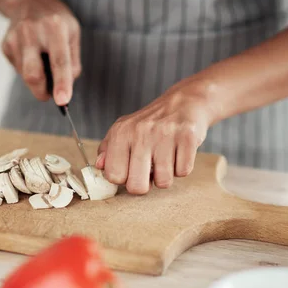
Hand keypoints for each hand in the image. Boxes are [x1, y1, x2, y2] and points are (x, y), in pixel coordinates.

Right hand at [1, 0, 80, 104]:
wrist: (28, 0)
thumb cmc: (57, 22)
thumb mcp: (73, 34)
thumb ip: (73, 63)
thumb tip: (64, 91)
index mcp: (55, 27)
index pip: (59, 61)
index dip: (61, 83)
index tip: (62, 102)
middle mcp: (32, 31)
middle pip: (33, 74)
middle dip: (41, 91)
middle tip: (48, 95)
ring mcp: (15, 38)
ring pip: (25, 75)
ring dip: (37, 78)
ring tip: (42, 60)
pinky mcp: (5, 45)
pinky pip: (18, 69)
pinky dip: (27, 69)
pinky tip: (31, 54)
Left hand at [95, 79, 222, 194]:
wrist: (184, 101)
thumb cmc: (151, 122)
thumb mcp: (124, 130)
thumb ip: (108, 150)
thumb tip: (100, 166)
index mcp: (121, 132)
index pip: (113, 176)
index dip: (124, 179)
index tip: (130, 170)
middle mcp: (140, 132)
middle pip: (137, 186)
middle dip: (145, 184)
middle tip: (149, 171)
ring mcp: (165, 134)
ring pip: (163, 182)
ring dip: (166, 175)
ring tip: (166, 158)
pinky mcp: (188, 136)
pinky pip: (183, 171)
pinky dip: (182, 166)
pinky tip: (179, 152)